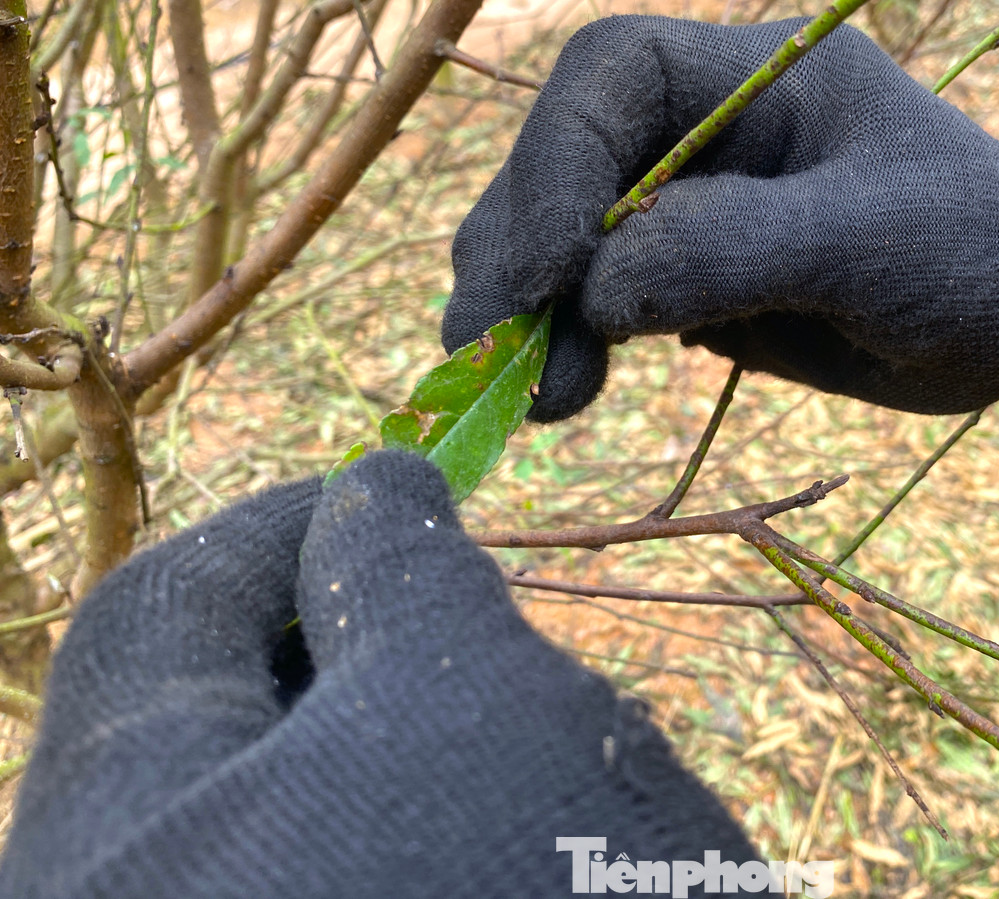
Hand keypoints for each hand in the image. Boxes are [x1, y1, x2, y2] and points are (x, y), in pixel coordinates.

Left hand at [0, 452, 754, 896]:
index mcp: (103, 846)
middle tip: (497, 651)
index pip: (168, 611)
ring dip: (436, 760)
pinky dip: (450, 837)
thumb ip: (406, 578)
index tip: (408, 493)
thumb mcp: (472, 712)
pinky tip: (539, 861)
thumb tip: (377, 484)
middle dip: (376, 653)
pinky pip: (363, 871)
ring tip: (549, 796)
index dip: (290, 526)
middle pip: (238, 719)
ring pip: (319, 806)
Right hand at [443, 15, 998, 420]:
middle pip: (558, 165)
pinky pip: (591, 307)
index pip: (609, 79)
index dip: (552, 163)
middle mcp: (702, 132)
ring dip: (525, 316)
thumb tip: (592, 290)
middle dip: (519, 257)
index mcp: (755, 74)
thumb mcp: (876, 242)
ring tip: (538, 399)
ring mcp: (685, 210)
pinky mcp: (684, 284)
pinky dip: (560, 347)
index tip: (543, 270)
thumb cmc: (986, 254)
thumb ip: (734, 249)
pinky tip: (559, 396)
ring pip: (557, 243)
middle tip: (500, 356)